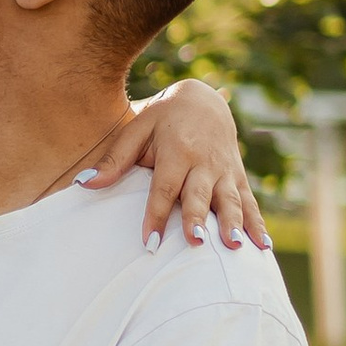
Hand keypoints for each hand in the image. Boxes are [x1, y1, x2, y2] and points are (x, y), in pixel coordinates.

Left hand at [83, 78, 269, 251]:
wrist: (203, 99)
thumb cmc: (162, 117)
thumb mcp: (136, 130)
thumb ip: (113, 160)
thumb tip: (83, 184)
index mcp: (177, 150)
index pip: (165, 188)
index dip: (157, 215)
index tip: (151, 242)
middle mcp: (205, 161)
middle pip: (200, 196)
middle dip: (198, 220)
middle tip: (196, 243)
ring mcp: (225, 170)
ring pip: (230, 200)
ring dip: (233, 223)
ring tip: (234, 247)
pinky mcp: (238, 177)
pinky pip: (250, 202)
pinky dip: (256, 224)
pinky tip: (262, 246)